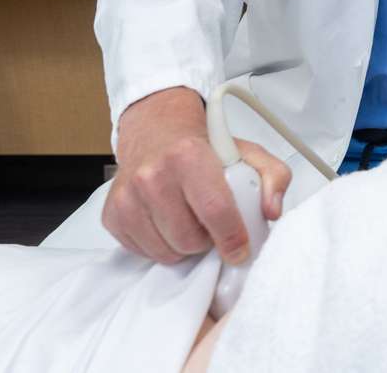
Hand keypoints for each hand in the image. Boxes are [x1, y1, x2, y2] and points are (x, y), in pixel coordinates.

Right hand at [102, 87, 291, 264]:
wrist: (157, 134)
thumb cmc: (205, 149)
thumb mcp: (250, 153)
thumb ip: (274, 177)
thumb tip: (272, 211)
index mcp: (188, 156)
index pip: (215, 210)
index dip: (232, 237)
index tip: (241, 250)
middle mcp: (152, 176)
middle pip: (189, 238)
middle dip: (208, 241)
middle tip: (212, 226)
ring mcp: (127, 197)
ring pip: (165, 251)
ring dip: (185, 246)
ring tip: (191, 223)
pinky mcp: (112, 215)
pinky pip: (143, 252)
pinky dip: (161, 246)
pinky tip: (169, 224)